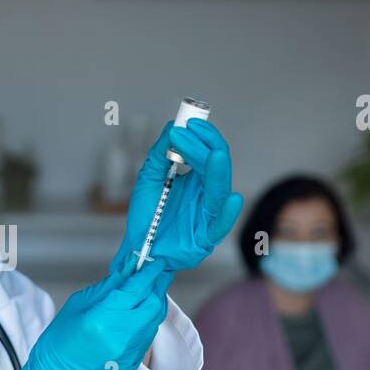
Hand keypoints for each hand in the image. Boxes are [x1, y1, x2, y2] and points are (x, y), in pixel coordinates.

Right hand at [13, 263, 172, 369]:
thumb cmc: (60, 340)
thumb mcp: (78, 304)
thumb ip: (109, 286)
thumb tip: (130, 267)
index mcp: (102, 320)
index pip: (136, 289)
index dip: (149, 272)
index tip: (155, 261)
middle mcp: (120, 337)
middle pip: (153, 303)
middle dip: (156, 285)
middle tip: (153, 273)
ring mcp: (130, 351)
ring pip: (154, 319)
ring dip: (153, 302)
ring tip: (144, 292)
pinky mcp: (134, 361)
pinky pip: (148, 335)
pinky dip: (147, 320)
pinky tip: (137, 314)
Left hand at [110, 118, 243, 275]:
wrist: (137, 246)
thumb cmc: (147, 215)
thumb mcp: (149, 178)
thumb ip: (160, 154)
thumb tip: (171, 127)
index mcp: (198, 180)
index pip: (208, 152)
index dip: (202, 136)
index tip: (188, 123)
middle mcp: (207, 195)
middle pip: (215, 167)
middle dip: (204, 147)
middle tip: (186, 132)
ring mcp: (208, 215)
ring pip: (220, 191)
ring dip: (218, 172)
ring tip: (214, 154)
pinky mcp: (205, 237)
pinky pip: (220, 225)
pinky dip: (228, 213)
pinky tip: (232, 198)